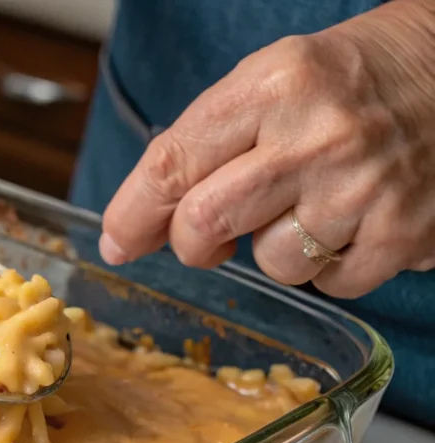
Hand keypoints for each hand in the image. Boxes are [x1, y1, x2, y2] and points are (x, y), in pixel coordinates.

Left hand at [98, 0, 434, 298]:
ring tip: (311, 206)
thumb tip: (146, 220)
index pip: (173, 164)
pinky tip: (353, 222)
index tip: (118, 242)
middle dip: (193, 244)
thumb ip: (207, 144)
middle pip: (206, 224)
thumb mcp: (272, 82)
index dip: (133, 214)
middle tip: (207, 240)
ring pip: (270, 264)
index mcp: (272, 86)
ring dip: (274, 250)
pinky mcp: (402, 234)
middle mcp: (316, 137)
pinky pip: (330, 284)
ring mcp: (362, 189)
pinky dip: (330, 266)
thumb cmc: (352, 81)